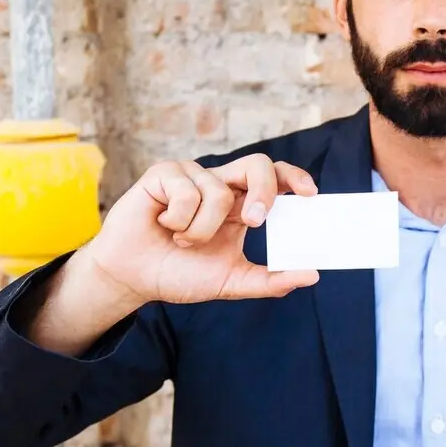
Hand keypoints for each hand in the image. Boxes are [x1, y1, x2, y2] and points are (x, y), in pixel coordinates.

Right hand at [75, 153, 320, 308]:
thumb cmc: (180, 274)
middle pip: (257, 164)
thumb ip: (270, 281)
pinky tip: (162, 224)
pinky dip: (177, 219)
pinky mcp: (165, 173)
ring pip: (218, 192)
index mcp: (241, 205)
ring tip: (181, 240)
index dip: (294, 177)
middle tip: (253, 222)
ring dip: (200, 230)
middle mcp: (220, 185)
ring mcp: (193, 176)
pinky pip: (186, 191)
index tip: (310, 194)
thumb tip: (311, 276)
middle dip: (263, 190)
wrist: (134, 278)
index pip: (275, 178)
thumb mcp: (231, 282)